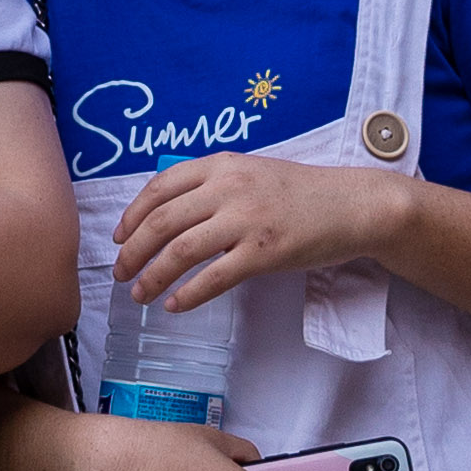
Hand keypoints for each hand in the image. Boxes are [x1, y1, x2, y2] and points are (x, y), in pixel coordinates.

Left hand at [115, 154, 407, 316]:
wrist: (352, 206)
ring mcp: (247, 221)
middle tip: (120, 272)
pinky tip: (175, 305)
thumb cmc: (301, 193)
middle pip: (162, 222)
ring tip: (140, 294)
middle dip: (133, 251)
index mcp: (222, 166)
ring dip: (153, 276)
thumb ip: (214, 185)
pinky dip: (188, 294)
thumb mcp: (252, 173)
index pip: (160, 188)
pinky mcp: (265, 253)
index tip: (119, 237)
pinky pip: (214, 277)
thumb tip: (172, 214)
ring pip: (181, 251)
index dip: (132, 215)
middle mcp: (229, 188)